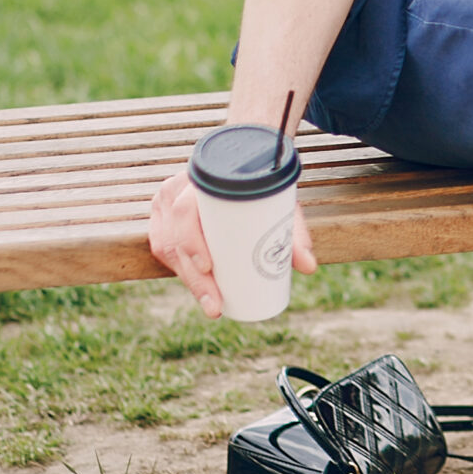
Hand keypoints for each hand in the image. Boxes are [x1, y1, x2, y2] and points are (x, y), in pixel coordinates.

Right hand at [148, 163, 318, 318]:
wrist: (241, 168)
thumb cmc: (260, 185)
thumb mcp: (277, 202)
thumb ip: (292, 232)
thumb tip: (310, 267)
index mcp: (201, 179)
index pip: (186, 209)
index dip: (192, 240)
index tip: (209, 267)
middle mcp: (175, 190)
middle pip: (175, 238)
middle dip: (194, 278)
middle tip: (216, 305)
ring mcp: (164, 206)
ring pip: (167, 248)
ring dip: (189, 280)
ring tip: (213, 305)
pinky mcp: (162, 221)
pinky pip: (164, 250)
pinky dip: (180, 271)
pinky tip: (197, 288)